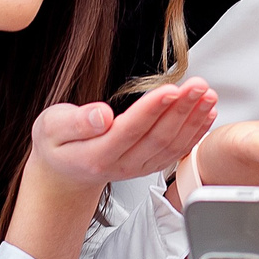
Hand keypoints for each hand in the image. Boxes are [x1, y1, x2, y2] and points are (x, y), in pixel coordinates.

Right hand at [31, 80, 217, 190]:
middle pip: (158, 136)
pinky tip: (207, 114)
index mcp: (97, 155)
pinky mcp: (149, 165)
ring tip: (207, 95)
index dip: (152, 109)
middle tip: (197, 84)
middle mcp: (122, 165)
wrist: (65, 174)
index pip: (130, 130)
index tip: (170, 89)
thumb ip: (75, 122)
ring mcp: (139, 167)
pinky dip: (195, 132)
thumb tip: (101, 115)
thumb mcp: (51, 129)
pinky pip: (176, 150)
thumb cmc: (57, 146)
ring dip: (193, 118)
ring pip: (172, 144)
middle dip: (182, 108)